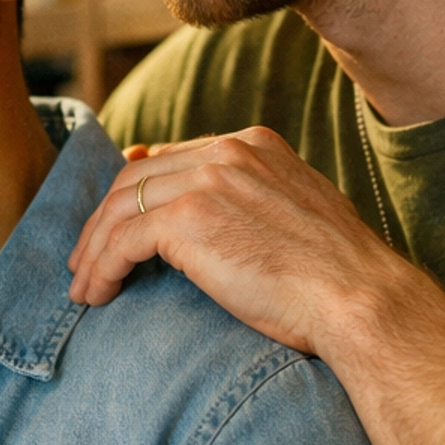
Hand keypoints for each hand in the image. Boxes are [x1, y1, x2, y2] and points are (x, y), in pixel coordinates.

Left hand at [67, 127, 402, 352]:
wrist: (359, 299)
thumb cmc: (336, 278)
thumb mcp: (295, 217)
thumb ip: (251, 202)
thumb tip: (206, 220)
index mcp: (253, 145)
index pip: (170, 159)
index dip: (133, 193)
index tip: (112, 226)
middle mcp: (228, 152)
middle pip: (135, 179)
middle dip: (102, 222)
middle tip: (85, 262)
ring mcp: (207, 181)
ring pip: (120, 208)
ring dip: (94, 249)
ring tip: (85, 286)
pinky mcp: (188, 220)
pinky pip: (121, 241)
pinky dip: (100, 268)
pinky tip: (97, 295)